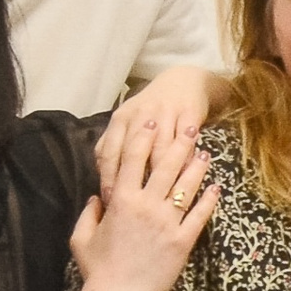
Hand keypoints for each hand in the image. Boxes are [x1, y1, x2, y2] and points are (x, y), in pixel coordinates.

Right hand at [69, 119, 218, 290]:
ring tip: (207, 152)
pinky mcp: (182, 241)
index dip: (143, 137)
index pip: (132, 160)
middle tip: (191, 126)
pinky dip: (210, 200)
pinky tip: (217, 188)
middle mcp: (146, 205)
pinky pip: (200, 215)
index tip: (152, 121)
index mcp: (120, 200)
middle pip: (166, 166)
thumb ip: (89, 213)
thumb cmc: (97, 270)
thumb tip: (96, 197)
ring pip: (186, 186)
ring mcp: (166, 222)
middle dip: (179, 143)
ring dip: (198, 167)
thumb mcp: (82, 238)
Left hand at [96, 67, 216, 201]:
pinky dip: (184, 163)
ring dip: (159, 176)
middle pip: (132, 153)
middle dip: (131, 182)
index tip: (108, 201)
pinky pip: (185, 145)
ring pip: (160, 151)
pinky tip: (182, 180)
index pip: (109, 151)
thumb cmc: (151, 109)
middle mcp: (140, 114)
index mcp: (121, 117)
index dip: (108, 178)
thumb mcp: (127, 120)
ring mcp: (166, 113)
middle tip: (132, 207)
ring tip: (158, 199)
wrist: (184, 82)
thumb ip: (112, 144)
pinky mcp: (189, 114)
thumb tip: (100, 174)